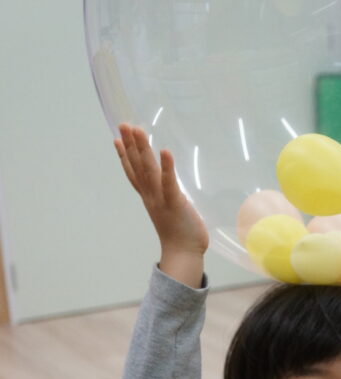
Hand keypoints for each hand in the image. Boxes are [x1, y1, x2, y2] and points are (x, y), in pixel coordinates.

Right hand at [115, 125, 208, 286]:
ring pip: (148, 170)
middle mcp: (151, 196)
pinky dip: (166, 167)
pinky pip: (169, 183)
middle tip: (123, 124)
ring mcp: (161, 199)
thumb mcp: (170, 210)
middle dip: (130, 144)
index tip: (118, 139)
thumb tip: (170, 187)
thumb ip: (168, 197)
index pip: (134, 173)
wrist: (184, 254)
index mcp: (150, 197)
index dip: (125, 156)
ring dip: (142, 149)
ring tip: (138, 129)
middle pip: (137, 167)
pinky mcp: (175, 203)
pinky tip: (164, 151)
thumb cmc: (181, 233)